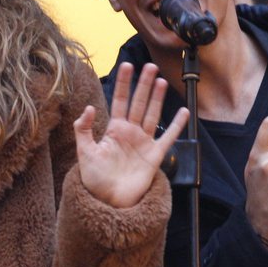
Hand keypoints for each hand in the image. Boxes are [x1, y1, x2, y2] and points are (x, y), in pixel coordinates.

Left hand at [75, 62, 188, 207]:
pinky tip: (183, 112)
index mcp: (114, 129)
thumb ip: (84, 130)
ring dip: (157, 98)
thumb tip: (89, 108)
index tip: (127, 66)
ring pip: (153, 114)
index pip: (120, 100)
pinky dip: (177, 125)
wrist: (108, 200)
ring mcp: (144, 142)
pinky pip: (168, 137)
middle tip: (149, 66)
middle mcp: (130, 132)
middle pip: (139, 103)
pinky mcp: (154, 155)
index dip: (124, 83)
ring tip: (161, 81)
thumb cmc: (94, 178)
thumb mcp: (84, 152)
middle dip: (144, 84)